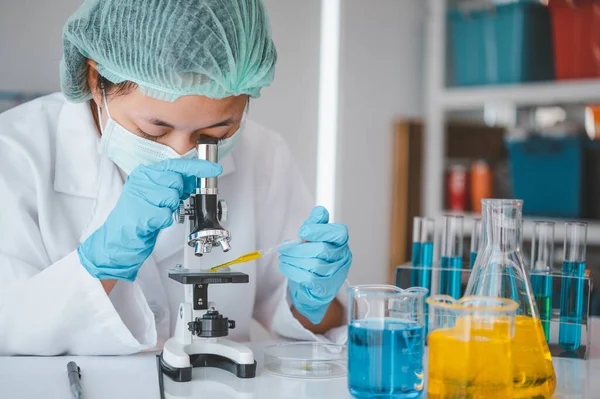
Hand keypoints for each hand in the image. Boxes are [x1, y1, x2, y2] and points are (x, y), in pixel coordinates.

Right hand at [78, 159, 221, 281]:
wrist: (117, 240)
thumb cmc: (138, 216)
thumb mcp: (156, 194)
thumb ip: (174, 185)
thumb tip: (194, 179)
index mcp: (146, 173)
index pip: (177, 165)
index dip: (198, 167)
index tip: (214, 169)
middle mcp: (140, 180)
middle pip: (176, 182)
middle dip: (176, 196)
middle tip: (161, 204)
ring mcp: (138, 195)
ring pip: (172, 198)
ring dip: (168, 210)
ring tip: (154, 213)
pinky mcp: (139, 212)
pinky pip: (165, 215)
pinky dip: (163, 221)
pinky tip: (151, 221)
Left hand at [279, 206, 351, 323]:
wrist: (311, 287)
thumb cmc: (313, 258)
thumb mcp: (312, 238)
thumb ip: (315, 224)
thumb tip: (319, 211)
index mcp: (340, 242)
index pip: (339, 233)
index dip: (321, 230)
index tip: (302, 232)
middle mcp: (343, 257)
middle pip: (322, 249)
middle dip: (299, 249)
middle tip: (284, 249)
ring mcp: (337, 274)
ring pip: (315, 265)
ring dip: (294, 260)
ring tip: (283, 258)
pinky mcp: (326, 288)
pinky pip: (308, 278)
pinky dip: (293, 271)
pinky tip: (285, 267)